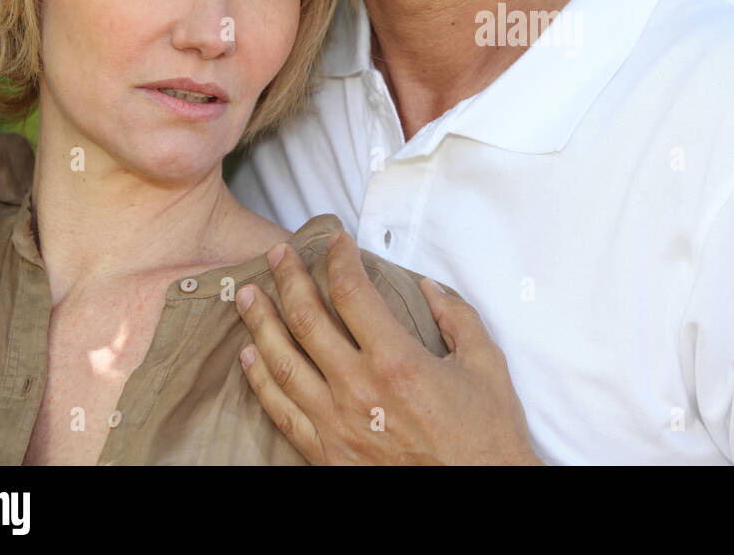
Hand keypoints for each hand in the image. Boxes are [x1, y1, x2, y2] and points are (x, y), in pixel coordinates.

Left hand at [236, 231, 542, 464]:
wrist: (478, 493)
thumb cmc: (485, 436)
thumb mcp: (485, 365)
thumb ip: (456, 317)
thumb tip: (427, 288)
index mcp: (397, 362)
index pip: (353, 293)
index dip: (339, 259)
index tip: (335, 241)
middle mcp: (359, 390)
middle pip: (308, 320)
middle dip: (290, 279)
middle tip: (279, 255)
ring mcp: (337, 424)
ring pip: (283, 362)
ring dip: (261, 323)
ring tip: (247, 295)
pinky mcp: (327, 454)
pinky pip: (281, 411)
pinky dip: (260, 379)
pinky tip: (250, 355)